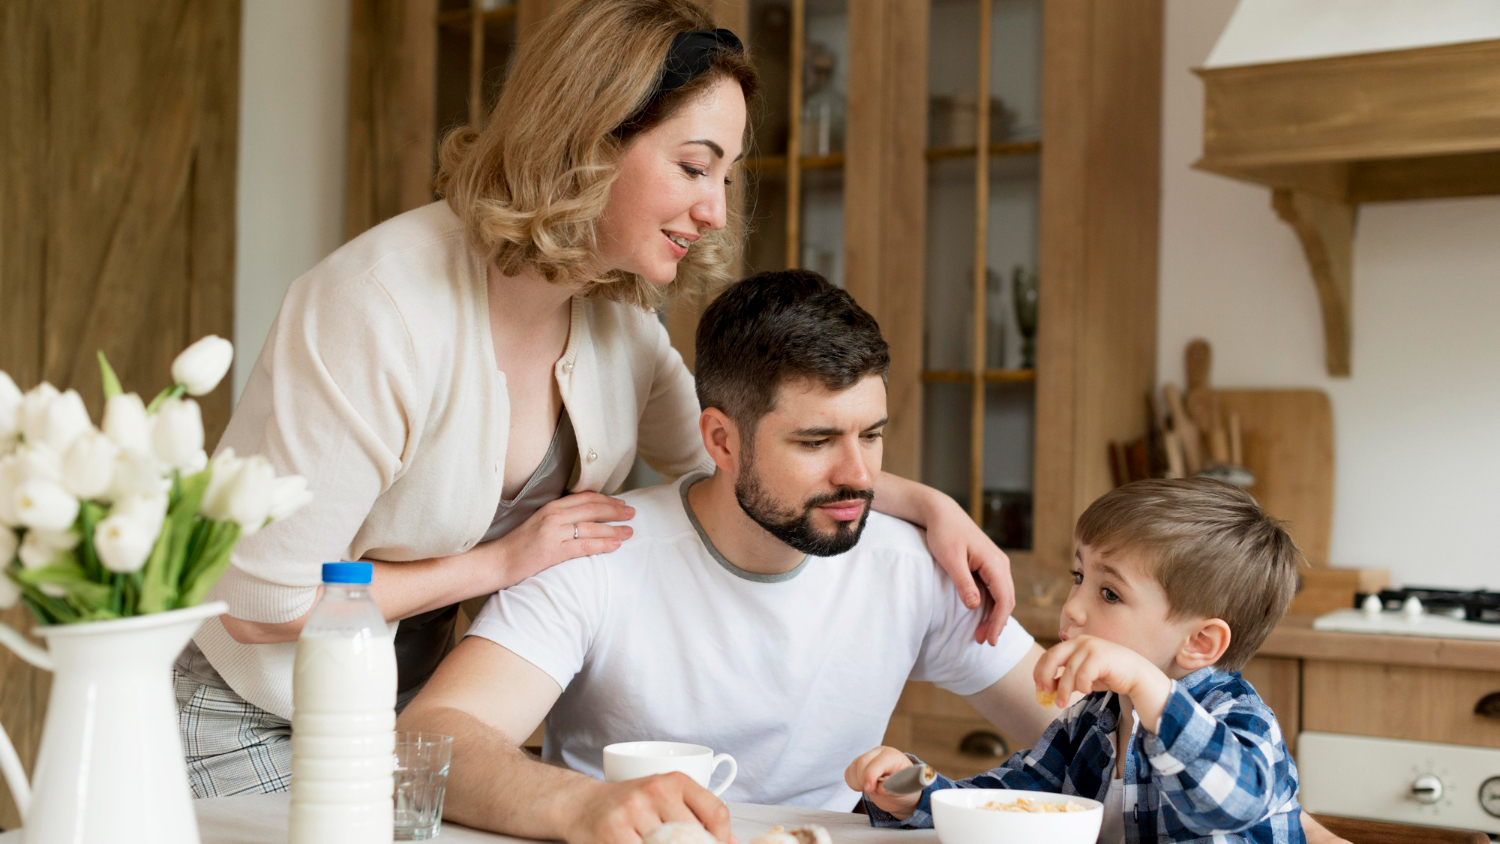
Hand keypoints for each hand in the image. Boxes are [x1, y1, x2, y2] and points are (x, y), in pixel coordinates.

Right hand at [488, 492, 634, 590]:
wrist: (496, 562)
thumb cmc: (518, 546)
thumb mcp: (539, 524)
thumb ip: (559, 518)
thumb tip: (583, 518)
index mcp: (550, 507)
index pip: (584, 498)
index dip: (606, 499)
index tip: (621, 502)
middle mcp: (553, 516)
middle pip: (592, 508)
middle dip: (615, 510)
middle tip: (632, 513)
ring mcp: (553, 533)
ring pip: (591, 527)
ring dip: (614, 528)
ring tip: (630, 530)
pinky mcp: (552, 551)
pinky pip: (584, 546)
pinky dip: (602, 544)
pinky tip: (616, 545)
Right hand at [564, 774, 733, 843]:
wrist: (582, 805)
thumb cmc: (629, 806)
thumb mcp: (665, 801)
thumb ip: (698, 817)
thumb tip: (733, 843)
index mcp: (674, 781)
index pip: (716, 813)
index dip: (722, 839)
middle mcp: (654, 792)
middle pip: (694, 836)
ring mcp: (632, 813)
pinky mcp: (613, 833)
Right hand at [844, 746, 919, 818]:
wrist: (900, 790)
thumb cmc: (905, 787)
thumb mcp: (905, 789)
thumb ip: (894, 787)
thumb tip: (880, 788)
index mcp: (893, 756)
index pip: (878, 762)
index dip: (871, 775)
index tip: (869, 790)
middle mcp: (878, 753)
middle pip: (862, 763)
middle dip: (863, 780)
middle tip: (871, 791)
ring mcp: (867, 757)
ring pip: (853, 767)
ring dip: (857, 782)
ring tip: (871, 789)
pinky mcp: (859, 765)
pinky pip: (849, 772)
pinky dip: (852, 782)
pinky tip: (863, 786)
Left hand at [923, 500, 1014, 644]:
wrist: (941, 513)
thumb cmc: (944, 533)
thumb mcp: (950, 559)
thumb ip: (963, 582)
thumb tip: (975, 606)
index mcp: (994, 562)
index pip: (1004, 599)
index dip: (998, 621)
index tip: (989, 639)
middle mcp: (1000, 564)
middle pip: (1006, 600)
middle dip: (996, 622)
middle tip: (983, 642)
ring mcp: (995, 564)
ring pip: (1001, 596)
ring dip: (994, 615)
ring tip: (981, 634)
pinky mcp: (987, 565)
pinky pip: (994, 589)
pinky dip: (990, 605)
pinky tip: (981, 616)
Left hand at [1034, 635, 1170, 721]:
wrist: (1136, 674)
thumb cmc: (1108, 674)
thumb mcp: (1082, 676)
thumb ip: (1066, 678)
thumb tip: (1047, 687)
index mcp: (1073, 644)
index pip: (1049, 655)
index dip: (1040, 671)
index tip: (1039, 687)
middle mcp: (1080, 642)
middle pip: (1052, 658)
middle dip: (1045, 677)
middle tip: (1045, 693)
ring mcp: (1090, 647)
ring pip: (1068, 671)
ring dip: (1063, 690)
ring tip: (1061, 703)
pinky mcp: (1100, 656)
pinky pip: (1083, 674)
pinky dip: (1082, 686)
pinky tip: (1087, 691)